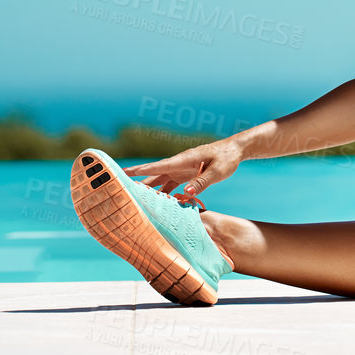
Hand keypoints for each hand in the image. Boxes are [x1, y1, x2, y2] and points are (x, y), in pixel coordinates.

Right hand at [125, 139, 242, 198]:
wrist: (235, 150)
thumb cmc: (227, 158)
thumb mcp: (217, 171)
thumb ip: (201, 182)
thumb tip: (184, 194)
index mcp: (184, 160)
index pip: (158, 166)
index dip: (140, 170)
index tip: (123, 172)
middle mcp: (179, 164)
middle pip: (154, 174)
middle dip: (137, 181)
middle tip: (119, 188)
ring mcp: (181, 170)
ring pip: (160, 181)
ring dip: (148, 190)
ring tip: (133, 200)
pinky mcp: (186, 175)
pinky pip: (170, 185)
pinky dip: (162, 194)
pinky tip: (156, 204)